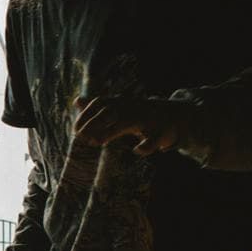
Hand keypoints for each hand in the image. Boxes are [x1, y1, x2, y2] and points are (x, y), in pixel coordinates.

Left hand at [73, 96, 188, 154]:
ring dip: (110, 131)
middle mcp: (134, 108)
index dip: (86, 115)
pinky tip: (136, 150)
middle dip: (94, 123)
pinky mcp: (161, 131)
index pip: (100, 103)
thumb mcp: (120, 108)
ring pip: (128, 122)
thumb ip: (99, 106)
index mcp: (123, 103)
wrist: (176, 116)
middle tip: (82, 137)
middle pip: (110, 111)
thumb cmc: (142, 114)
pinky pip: (153, 139)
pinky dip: (145, 146)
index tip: (75, 130)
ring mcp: (148, 118)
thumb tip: (76, 100)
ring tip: (96, 141)